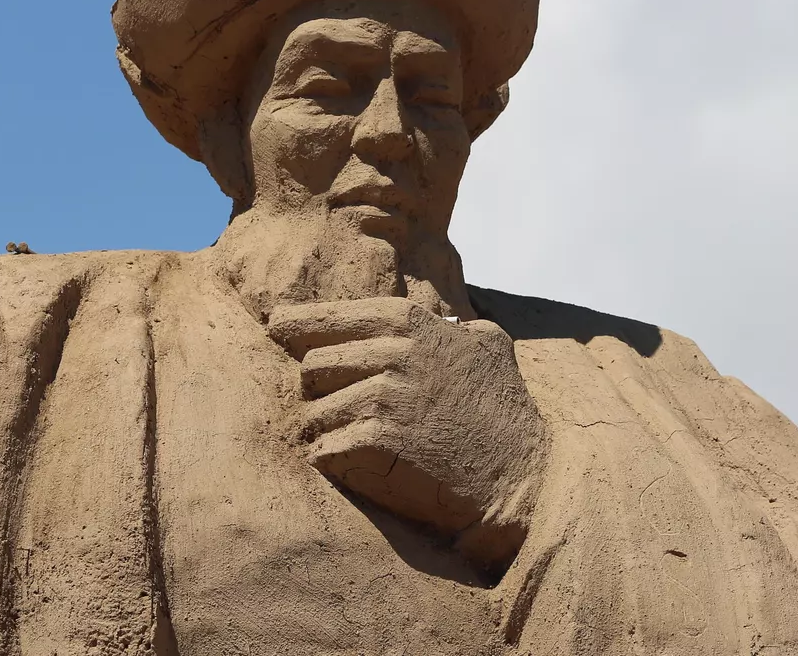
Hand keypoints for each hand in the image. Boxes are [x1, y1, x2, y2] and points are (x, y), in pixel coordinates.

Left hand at [268, 297, 547, 569]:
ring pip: (313, 413)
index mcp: (410, 324)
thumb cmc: (505, 413)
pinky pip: (322, 449)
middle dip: (320, 393)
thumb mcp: (489, 346)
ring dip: (327, 434)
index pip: (328, 317)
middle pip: (312, 366)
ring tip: (359, 448)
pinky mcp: (375, 442)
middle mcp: (393, 353)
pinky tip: (358, 467)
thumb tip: (440, 318)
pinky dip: (332, 462)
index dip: (295, 325)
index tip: (274, 329)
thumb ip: (452, 326)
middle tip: (343, 413)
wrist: (523, 479)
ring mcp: (382, 396)